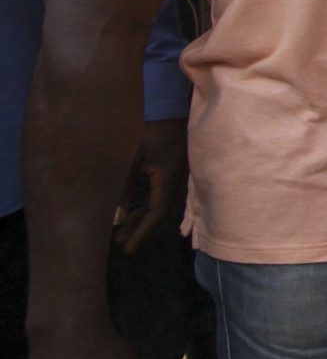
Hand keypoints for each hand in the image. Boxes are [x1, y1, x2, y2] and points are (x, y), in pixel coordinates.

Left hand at [112, 119, 186, 255]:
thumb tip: (117, 218)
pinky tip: (135, 212)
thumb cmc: (152, 132)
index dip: (141, 233)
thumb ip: (126, 190)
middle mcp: (176, 183)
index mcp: (167, 180)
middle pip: (160, 215)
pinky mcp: (174, 173)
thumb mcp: (134, 160)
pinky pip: (163, 197)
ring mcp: (178, 178)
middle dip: (141, 231)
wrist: (172, 110)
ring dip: (143, 220)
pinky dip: (149, 208)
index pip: (155, 214)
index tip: (125, 248)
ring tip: (123, 231)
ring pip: (162, 207)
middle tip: (121, 245)